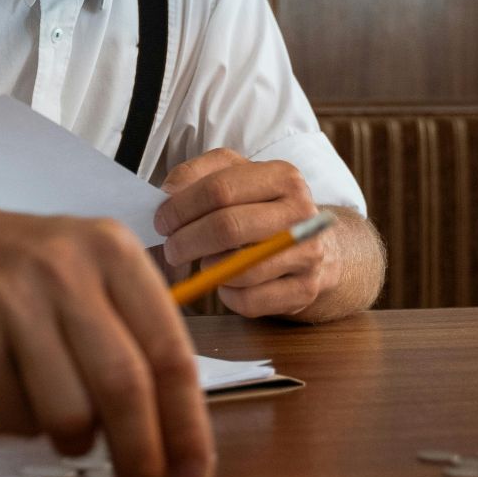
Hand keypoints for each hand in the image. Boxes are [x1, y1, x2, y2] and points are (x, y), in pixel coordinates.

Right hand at [0, 207, 213, 476]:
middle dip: (141, 458)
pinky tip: (18, 392)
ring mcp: (12, 302)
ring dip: (77, 442)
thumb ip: (138, 341)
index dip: (187, 426)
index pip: (170, 353)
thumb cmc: (32, 274)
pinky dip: (26, 425)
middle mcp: (66, 270)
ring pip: (69, 413)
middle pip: (124, 387)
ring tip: (67, 425)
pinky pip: (15, 417)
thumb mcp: (95, 276)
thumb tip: (176, 442)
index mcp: (114, 253)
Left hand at [155, 150, 333, 317]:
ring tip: (202, 262)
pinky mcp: (305, 290)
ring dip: (207, 269)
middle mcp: (301, 212)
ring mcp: (308, 253)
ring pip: (239, 270)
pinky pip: (250, 300)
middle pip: (228, 228)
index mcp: (282, 176)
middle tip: (171, 249)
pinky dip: (227, 295)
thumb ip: (197, 175)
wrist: (316, 245)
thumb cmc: (261, 209)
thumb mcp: (235, 177)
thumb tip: (168, 194)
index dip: (181, 207)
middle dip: (186, 241)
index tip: (161, 221)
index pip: (220, 189)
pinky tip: (226, 282)